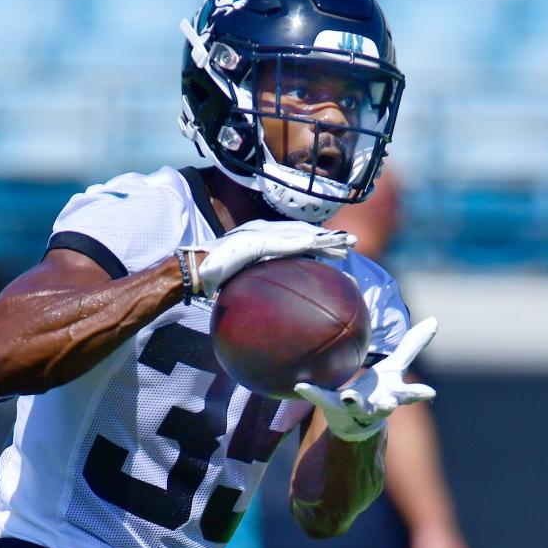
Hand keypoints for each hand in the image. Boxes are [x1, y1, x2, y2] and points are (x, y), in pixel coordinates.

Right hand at [192, 219, 356, 297]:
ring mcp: (261, 236)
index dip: (318, 243)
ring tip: (347, 242)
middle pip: (304, 233)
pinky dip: (305, 244)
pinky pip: (287, 243)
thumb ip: (257, 289)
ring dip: (325, 238)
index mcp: (263, 241)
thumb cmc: (213, 279)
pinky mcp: (258, 242)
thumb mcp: (241, 284)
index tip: (337, 250)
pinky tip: (322, 247)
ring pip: (301, 234)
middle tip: (351, 242)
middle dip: (328, 237)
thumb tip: (267, 314)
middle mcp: (265, 233)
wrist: (195, 271)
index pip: (296, 240)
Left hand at [295, 317, 438, 441]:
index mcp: (392, 395)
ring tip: (349, 397)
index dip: (419, 394)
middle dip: (388, 405)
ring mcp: (355, 410)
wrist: (353, 421)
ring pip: (357, 407)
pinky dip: (312, 393)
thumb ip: (412, 347)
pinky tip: (300, 385)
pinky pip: (323, 400)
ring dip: (354, 402)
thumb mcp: (395, 368)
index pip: (409, 395)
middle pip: (386, 407)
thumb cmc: (377, 390)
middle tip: (390, 403)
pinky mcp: (333, 409)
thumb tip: (435, 321)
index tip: (430, 393)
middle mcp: (376, 406)